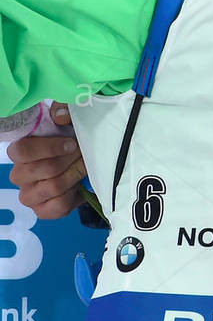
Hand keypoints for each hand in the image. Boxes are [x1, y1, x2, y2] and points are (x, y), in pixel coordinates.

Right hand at [7, 103, 83, 219]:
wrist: (83, 167)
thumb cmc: (72, 142)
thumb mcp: (69, 122)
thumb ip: (63, 110)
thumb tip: (60, 115)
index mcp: (19, 152)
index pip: (23, 151)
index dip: (51, 147)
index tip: (72, 143)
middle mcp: (19, 174)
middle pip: (45, 169)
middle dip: (71, 160)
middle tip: (84, 154)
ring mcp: (28, 195)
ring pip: (54, 186)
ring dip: (75, 175)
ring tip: (84, 167)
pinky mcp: (41, 210)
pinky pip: (57, 206)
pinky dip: (73, 195)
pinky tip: (77, 186)